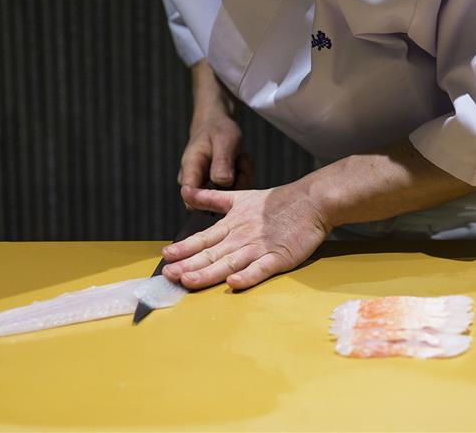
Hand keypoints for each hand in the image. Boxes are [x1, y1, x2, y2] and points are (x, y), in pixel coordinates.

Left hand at [161, 184, 330, 289]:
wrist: (310, 201)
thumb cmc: (275, 202)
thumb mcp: (239, 197)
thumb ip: (211, 199)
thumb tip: (185, 191)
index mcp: (232, 225)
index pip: (203, 239)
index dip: (184, 248)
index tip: (165, 256)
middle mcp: (241, 237)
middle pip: (211, 254)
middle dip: (188, 265)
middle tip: (168, 274)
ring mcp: (260, 248)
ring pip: (230, 263)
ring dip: (209, 273)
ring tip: (189, 281)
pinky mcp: (279, 257)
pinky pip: (261, 269)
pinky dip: (247, 276)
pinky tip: (233, 284)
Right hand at [178, 112, 253, 193]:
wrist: (217, 128)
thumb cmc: (217, 131)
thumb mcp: (224, 140)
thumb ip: (222, 161)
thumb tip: (223, 182)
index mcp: (190, 169)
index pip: (190, 195)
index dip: (207, 199)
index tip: (228, 187)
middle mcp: (196, 184)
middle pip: (218, 199)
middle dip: (236, 181)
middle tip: (241, 158)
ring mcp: (209, 190)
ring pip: (232, 197)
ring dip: (243, 176)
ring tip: (239, 157)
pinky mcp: (222, 192)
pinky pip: (239, 192)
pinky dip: (245, 177)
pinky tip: (241, 163)